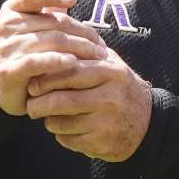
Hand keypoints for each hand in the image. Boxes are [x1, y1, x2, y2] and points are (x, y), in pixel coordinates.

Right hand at [0, 0, 108, 115]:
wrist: (5, 86)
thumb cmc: (28, 50)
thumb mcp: (38, 23)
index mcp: (13, 9)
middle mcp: (6, 25)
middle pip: (52, 23)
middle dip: (82, 34)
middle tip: (102, 46)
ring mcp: (6, 48)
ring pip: (50, 42)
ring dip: (79, 49)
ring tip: (98, 57)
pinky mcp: (9, 70)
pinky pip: (37, 62)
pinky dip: (57, 61)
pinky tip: (74, 62)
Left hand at [25, 47, 152, 161]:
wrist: (148, 122)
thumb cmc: (119, 88)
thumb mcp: (111, 64)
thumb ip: (86, 51)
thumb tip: (55, 35)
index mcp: (110, 72)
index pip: (69, 72)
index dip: (45, 79)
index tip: (32, 83)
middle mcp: (111, 98)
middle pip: (62, 101)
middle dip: (39, 104)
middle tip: (31, 105)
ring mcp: (108, 123)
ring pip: (62, 123)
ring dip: (49, 121)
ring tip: (49, 116)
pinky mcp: (104, 144)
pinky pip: (69, 140)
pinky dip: (61, 135)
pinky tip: (66, 129)